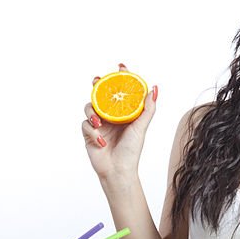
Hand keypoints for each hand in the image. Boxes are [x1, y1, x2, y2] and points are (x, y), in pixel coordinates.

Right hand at [81, 64, 157, 182]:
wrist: (118, 171)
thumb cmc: (132, 151)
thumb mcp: (141, 127)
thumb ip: (147, 109)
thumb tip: (154, 88)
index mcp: (123, 113)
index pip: (120, 91)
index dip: (119, 78)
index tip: (121, 66)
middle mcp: (110, 116)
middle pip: (101, 94)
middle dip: (97, 85)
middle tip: (97, 80)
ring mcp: (99, 124)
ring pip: (89, 107)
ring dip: (92, 112)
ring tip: (99, 122)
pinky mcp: (89, 134)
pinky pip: (86, 125)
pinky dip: (92, 132)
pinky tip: (102, 141)